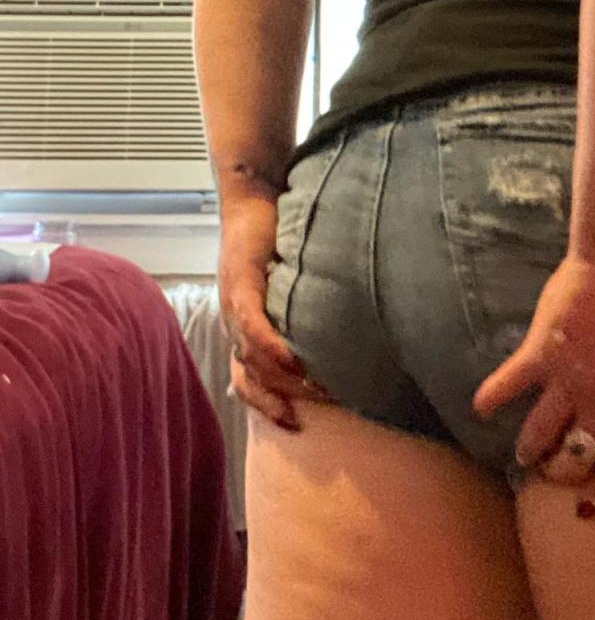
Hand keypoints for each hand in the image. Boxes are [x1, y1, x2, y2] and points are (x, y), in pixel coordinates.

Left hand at [219, 197, 329, 430]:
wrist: (252, 193)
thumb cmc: (273, 233)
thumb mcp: (285, 279)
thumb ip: (298, 306)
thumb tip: (336, 329)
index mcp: (243, 323)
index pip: (248, 378)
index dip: (267, 406)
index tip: (295, 427)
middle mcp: (233, 320)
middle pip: (250, 377)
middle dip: (278, 402)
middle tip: (310, 421)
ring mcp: (234, 303)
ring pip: (251, 357)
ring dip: (281, 380)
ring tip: (315, 393)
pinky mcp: (242, 281)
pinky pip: (253, 323)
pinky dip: (271, 346)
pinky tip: (292, 360)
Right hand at [471, 253, 594, 514]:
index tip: (590, 506)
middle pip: (575, 459)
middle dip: (563, 474)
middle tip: (555, 471)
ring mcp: (567, 377)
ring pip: (539, 433)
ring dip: (530, 448)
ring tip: (526, 452)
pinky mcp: (541, 351)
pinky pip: (508, 384)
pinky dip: (492, 398)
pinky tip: (482, 407)